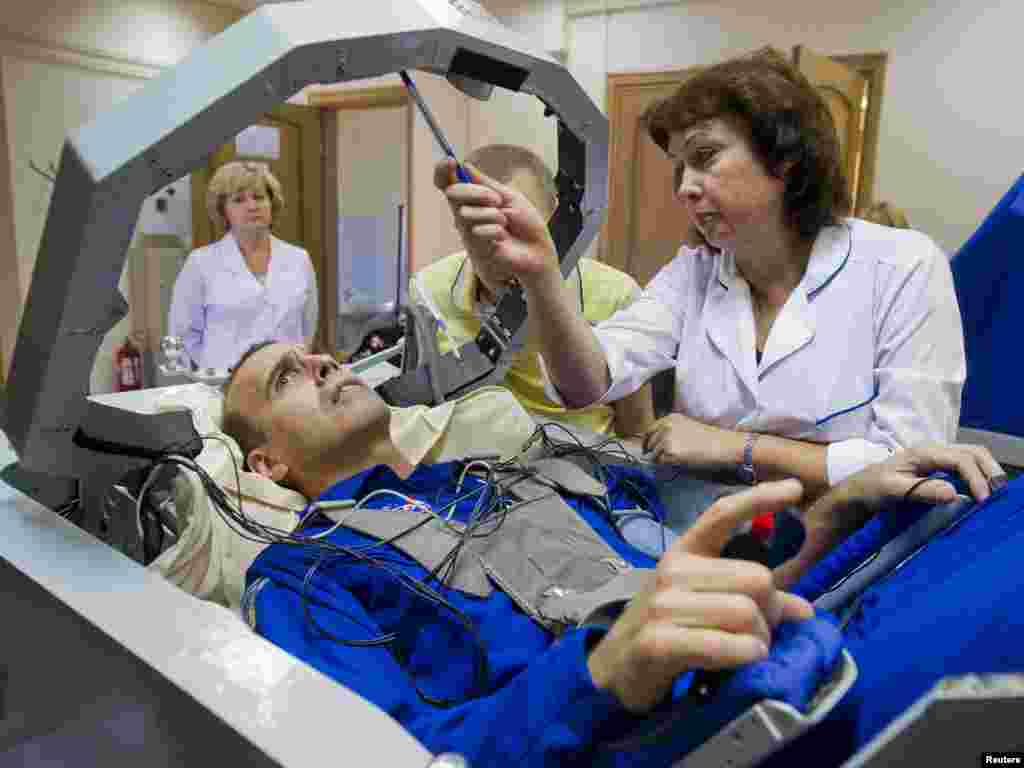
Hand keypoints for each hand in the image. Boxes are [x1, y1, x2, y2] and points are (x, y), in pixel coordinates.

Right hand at [433, 158, 560, 290]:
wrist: (538, 249)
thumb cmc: (526, 223)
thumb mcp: (509, 196)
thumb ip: (485, 183)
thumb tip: (464, 165)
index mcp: (474, 198)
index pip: (448, 183)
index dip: (442, 171)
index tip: (449, 161)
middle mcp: (467, 212)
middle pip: (453, 193)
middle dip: (476, 192)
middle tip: (497, 200)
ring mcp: (469, 230)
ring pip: (465, 213)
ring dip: (492, 214)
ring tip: (506, 223)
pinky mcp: (475, 247)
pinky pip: (478, 231)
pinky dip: (497, 231)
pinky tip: (504, 237)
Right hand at [587, 480, 813, 712]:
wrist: (617, 667)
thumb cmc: (669, 630)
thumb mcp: (705, 604)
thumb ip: (751, 599)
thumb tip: (805, 609)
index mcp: (684, 553)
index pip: (722, 515)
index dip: (759, 499)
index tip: (795, 487)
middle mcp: (672, 571)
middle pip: (757, 579)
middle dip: (772, 611)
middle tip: (762, 633)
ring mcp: (662, 605)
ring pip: (746, 612)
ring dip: (760, 640)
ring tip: (749, 651)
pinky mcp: (659, 641)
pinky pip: (724, 643)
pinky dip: (745, 655)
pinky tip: (747, 659)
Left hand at [643, 413, 742, 473]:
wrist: (721, 445)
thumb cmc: (709, 438)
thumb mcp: (687, 426)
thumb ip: (671, 431)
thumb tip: (658, 444)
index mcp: (670, 418)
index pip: (649, 430)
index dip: (647, 441)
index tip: (646, 449)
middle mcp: (665, 426)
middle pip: (650, 443)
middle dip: (653, 452)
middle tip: (662, 459)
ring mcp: (666, 439)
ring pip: (655, 454)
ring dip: (662, 460)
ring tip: (677, 460)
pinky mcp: (669, 452)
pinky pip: (661, 463)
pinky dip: (667, 465)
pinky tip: (679, 463)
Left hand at [774, 442, 1005, 587]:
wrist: (831, 486)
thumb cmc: (831, 513)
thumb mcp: (817, 536)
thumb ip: (802, 561)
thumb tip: (779, 584)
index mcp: (874, 486)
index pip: (898, 484)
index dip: (923, 489)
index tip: (951, 498)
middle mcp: (898, 468)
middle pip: (940, 457)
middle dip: (968, 473)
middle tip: (985, 500)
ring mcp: (916, 461)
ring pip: (957, 452)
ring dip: (980, 468)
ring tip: (995, 496)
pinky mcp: (929, 462)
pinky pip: (963, 456)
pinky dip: (982, 467)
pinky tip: (991, 492)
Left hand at [840, 442, 1003, 506]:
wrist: (857, 491)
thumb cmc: (871, 488)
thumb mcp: (891, 490)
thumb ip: (920, 490)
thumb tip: (953, 493)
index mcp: (922, 453)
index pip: (960, 458)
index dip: (975, 477)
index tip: (982, 499)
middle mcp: (933, 452)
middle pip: (973, 452)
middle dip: (989, 469)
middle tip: (998, 494)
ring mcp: (936, 461)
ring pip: (972, 458)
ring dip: (986, 472)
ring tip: (994, 494)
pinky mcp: (938, 471)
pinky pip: (965, 469)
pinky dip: (978, 478)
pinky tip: (981, 494)